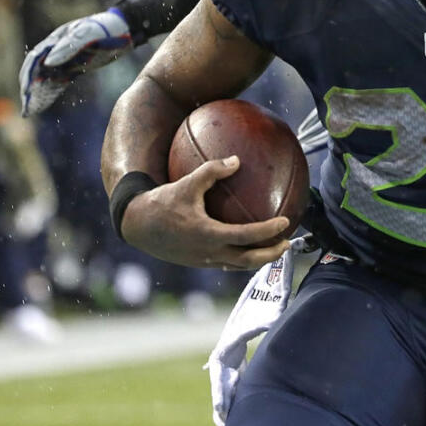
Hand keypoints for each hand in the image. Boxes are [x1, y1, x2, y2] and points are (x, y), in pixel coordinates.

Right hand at [19, 8, 132, 115]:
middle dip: (30, 88)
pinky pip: (58, 82)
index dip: (29, 75)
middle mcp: (56, 50)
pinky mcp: (75, 67)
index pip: (36, 59)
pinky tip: (43, 105)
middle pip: (37, 70)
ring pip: (46, 78)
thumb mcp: (88, 35)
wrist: (124, 30)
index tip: (26, 91)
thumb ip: (67, 47)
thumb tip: (47, 63)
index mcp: (56, 39)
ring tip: (29, 111)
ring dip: (37, 93)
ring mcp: (65, 59)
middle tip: (26, 107)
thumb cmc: (105, 28)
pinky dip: (50, 93)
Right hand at [120, 156, 291, 269]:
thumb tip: (237, 160)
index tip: (286, 222)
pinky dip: (242, 257)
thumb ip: (212, 171)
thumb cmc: (162, 203)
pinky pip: (226, 263)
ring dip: (259, 259)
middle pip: (248, 260)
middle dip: (271, 254)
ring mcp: (204, 260)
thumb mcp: (187, 183)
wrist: (137, 226)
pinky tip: (248, 246)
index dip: (268, 231)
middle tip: (288, 243)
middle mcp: (209, 252)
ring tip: (274, 248)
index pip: (247, 236)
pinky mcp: (199, 261)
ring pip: (238, 265)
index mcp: (208, 235)